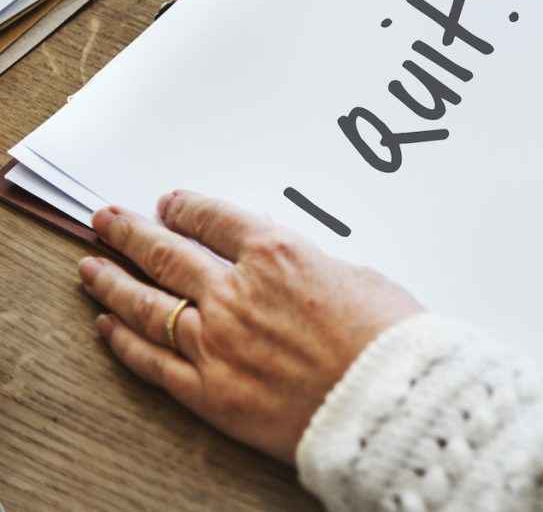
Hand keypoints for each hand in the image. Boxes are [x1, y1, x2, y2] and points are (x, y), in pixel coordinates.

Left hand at [79, 191, 422, 463]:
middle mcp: (235, 292)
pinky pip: (153, 361)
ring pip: (146, 304)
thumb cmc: (388, 340)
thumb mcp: (358, 276)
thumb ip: (311, 266)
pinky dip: (125, 342)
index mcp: (276, 255)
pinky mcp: (210, 392)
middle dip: (131, 233)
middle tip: (107, 221)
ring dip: (113, 281)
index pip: (214, 218)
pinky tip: (108, 327)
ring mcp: (216, 342)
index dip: (186, 208)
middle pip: (167, 253)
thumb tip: (290, 269)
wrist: (388, 402)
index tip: (171, 204)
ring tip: (90, 267)